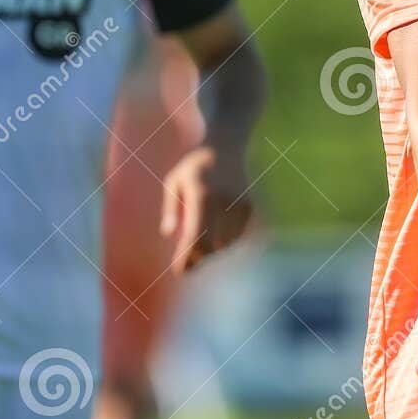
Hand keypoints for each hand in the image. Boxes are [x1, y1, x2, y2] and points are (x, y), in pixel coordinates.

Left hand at [160, 146, 254, 272]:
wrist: (226, 146)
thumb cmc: (193, 166)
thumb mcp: (173, 182)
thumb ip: (170, 208)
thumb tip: (168, 234)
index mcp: (200, 195)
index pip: (194, 235)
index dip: (186, 258)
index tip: (179, 272)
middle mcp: (222, 202)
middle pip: (211, 245)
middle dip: (198, 258)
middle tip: (186, 264)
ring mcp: (238, 204)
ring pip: (225, 243)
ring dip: (211, 250)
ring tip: (199, 247)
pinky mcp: (248, 206)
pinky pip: (236, 235)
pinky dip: (225, 241)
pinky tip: (214, 235)